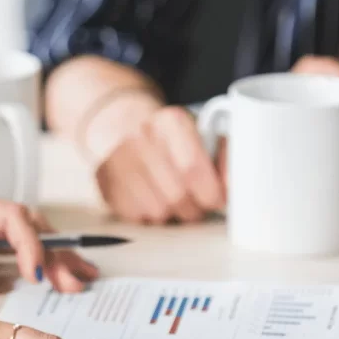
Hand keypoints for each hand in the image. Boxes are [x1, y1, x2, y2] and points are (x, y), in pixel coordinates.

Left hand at [0, 191, 98, 294]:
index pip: (9, 216)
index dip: (29, 243)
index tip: (37, 274)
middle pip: (29, 223)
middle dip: (55, 251)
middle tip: (75, 281)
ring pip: (28, 233)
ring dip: (55, 254)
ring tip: (83, 278)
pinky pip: (15, 243)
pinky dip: (40, 257)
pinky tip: (59, 274)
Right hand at [88, 99, 225, 223]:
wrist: (124, 125)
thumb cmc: (173, 137)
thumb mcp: (204, 134)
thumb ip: (226, 157)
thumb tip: (233, 186)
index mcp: (171, 121)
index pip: (192, 168)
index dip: (210, 193)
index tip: (217, 198)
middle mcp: (140, 137)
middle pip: (177, 196)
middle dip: (194, 208)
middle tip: (197, 202)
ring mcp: (118, 161)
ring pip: (158, 212)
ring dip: (173, 214)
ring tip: (174, 198)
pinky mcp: (105, 183)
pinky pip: (138, 217)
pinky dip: (151, 216)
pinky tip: (153, 198)